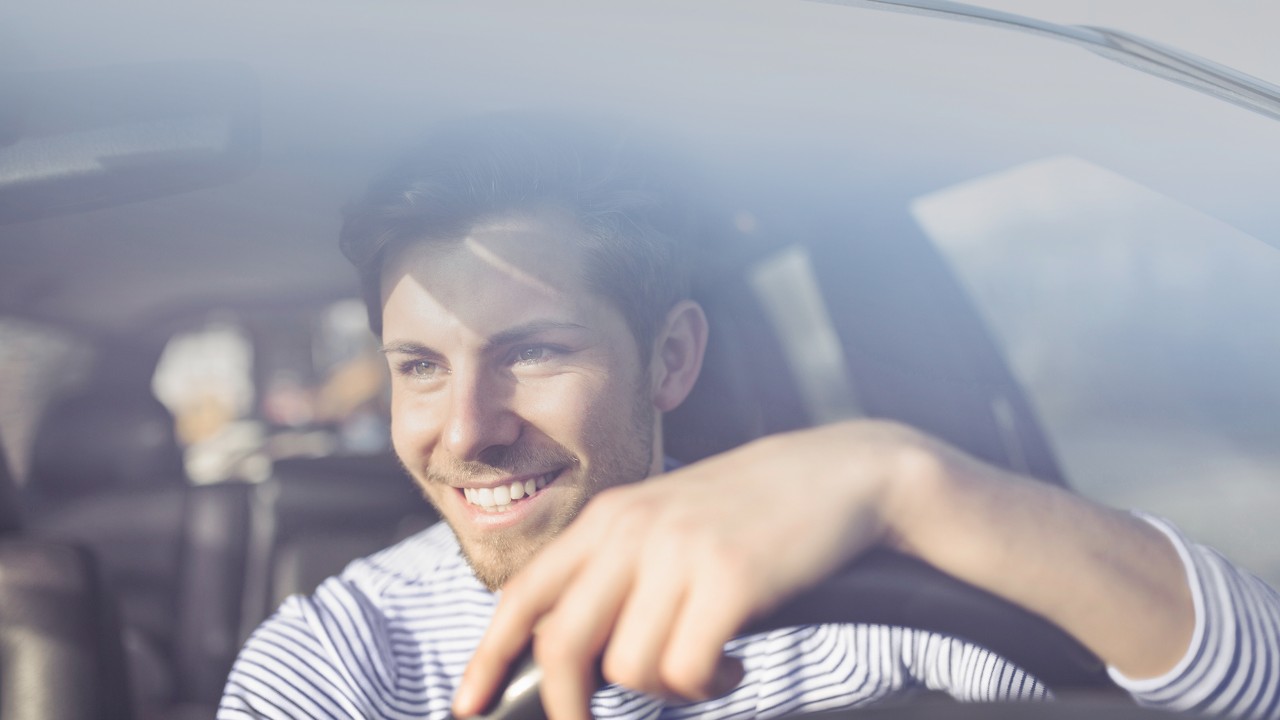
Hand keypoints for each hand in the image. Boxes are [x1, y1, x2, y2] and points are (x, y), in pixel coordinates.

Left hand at [452, 420, 935, 719]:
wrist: (842, 473)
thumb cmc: (754, 508)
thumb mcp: (669, 520)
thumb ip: (619, 569)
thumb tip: (575, 653)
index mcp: (609, 516)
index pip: (524, 594)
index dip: (488, 658)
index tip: (469, 706)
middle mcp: (632, 529)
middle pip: (563, 646)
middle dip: (567, 708)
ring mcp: (678, 551)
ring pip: (630, 669)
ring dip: (668, 690)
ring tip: (708, 668)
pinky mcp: (728, 578)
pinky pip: (686, 671)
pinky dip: (707, 687)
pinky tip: (735, 665)